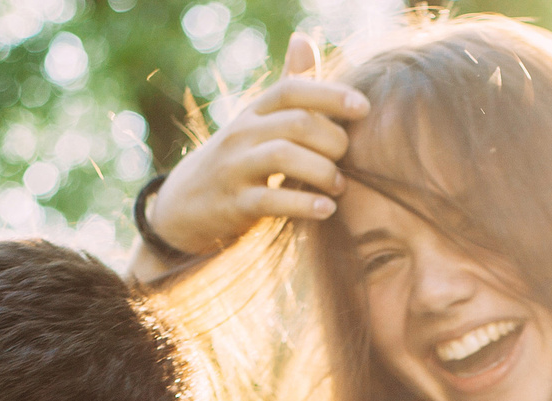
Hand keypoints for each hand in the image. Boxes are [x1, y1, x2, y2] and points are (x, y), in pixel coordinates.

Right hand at [141, 33, 367, 258]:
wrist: (187, 203)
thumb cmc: (239, 158)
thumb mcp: (258, 120)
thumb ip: (288, 86)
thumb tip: (304, 40)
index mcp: (255, 111)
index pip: (292, 90)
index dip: (329, 95)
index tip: (363, 107)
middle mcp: (243, 133)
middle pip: (296, 123)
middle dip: (332, 140)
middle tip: (349, 157)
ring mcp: (236, 168)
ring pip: (284, 157)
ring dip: (323, 171)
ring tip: (340, 185)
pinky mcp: (235, 204)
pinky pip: (272, 200)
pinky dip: (304, 205)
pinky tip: (327, 209)